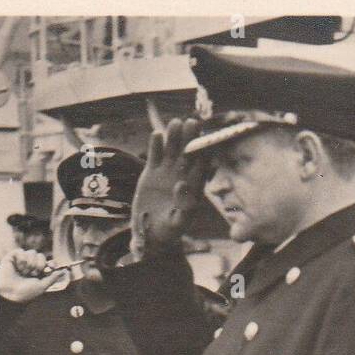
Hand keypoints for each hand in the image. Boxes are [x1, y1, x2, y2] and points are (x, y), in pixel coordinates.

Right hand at [0, 249, 68, 302]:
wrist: (9, 292)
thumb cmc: (25, 292)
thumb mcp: (42, 286)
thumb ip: (53, 278)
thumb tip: (63, 271)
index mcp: (38, 272)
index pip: (48, 263)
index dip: (51, 263)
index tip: (52, 266)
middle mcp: (30, 266)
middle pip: (41, 256)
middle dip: (39, 265)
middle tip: (34, 273)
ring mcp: (21, 260)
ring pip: (32, 252)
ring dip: (30, 263)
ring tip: (24, 272)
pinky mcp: (12, 257)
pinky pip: (21, 251)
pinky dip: (22, 260)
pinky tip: (18, 267)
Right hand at [131, 117, 206, 259]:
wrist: (150, 232)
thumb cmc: (169, 230)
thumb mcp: (178, 222)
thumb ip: (184, 205)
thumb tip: (182, 185)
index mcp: (193, 187)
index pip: (200, 167)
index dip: (202, 153)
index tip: (203, 141)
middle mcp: (182, 176)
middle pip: (187, 154)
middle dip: (190, 139)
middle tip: (192, 122)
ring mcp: (167, 172)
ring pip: (172, 151)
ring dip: (174, 137)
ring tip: (175, 122)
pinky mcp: (152, 172)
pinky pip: (155, 156)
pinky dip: (155, 146)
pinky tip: (157, 134)